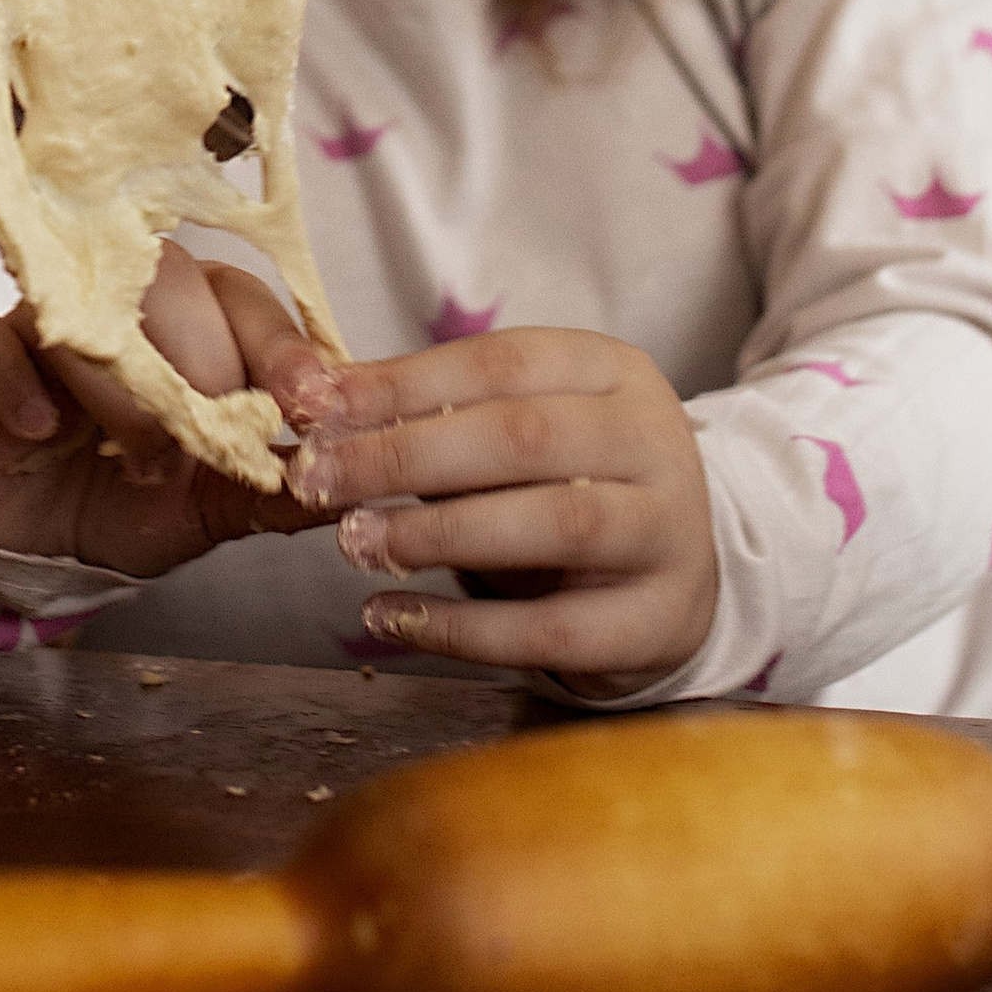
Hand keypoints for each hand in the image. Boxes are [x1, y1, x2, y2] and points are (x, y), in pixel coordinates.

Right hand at [0, 249, 330, 577]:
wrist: (22, 549)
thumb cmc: (119, 504)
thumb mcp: (209, 508)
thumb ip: (274, 491)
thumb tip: (357, 482)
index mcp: (186, 325)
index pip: (241, 296)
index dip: (278, 345)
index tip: (307, 403)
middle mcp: (110, 303)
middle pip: (168, 277)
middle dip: (204, 363)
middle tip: (204, 443)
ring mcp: (32, 321)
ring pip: (81, 301)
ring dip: (120, 387)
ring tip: (138, 462)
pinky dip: (5, 374)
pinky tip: (36, 428)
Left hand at [283, 325, 718, 694]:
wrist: (678, 573)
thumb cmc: (568, 481)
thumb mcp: (516, 424)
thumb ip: (429, 410)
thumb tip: (313, 398)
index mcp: (613, 370)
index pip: (501, 361)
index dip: (402, 385)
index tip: (314, 408)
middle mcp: (654, 440)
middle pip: (524, 438)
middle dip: (405, 457)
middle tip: (317, 481)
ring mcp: (670, 532)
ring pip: (555, 525)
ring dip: (439, 533)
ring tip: (355, 543)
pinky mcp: (661, 621)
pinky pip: (555, 630)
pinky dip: (465, 628)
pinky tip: (392, 618)